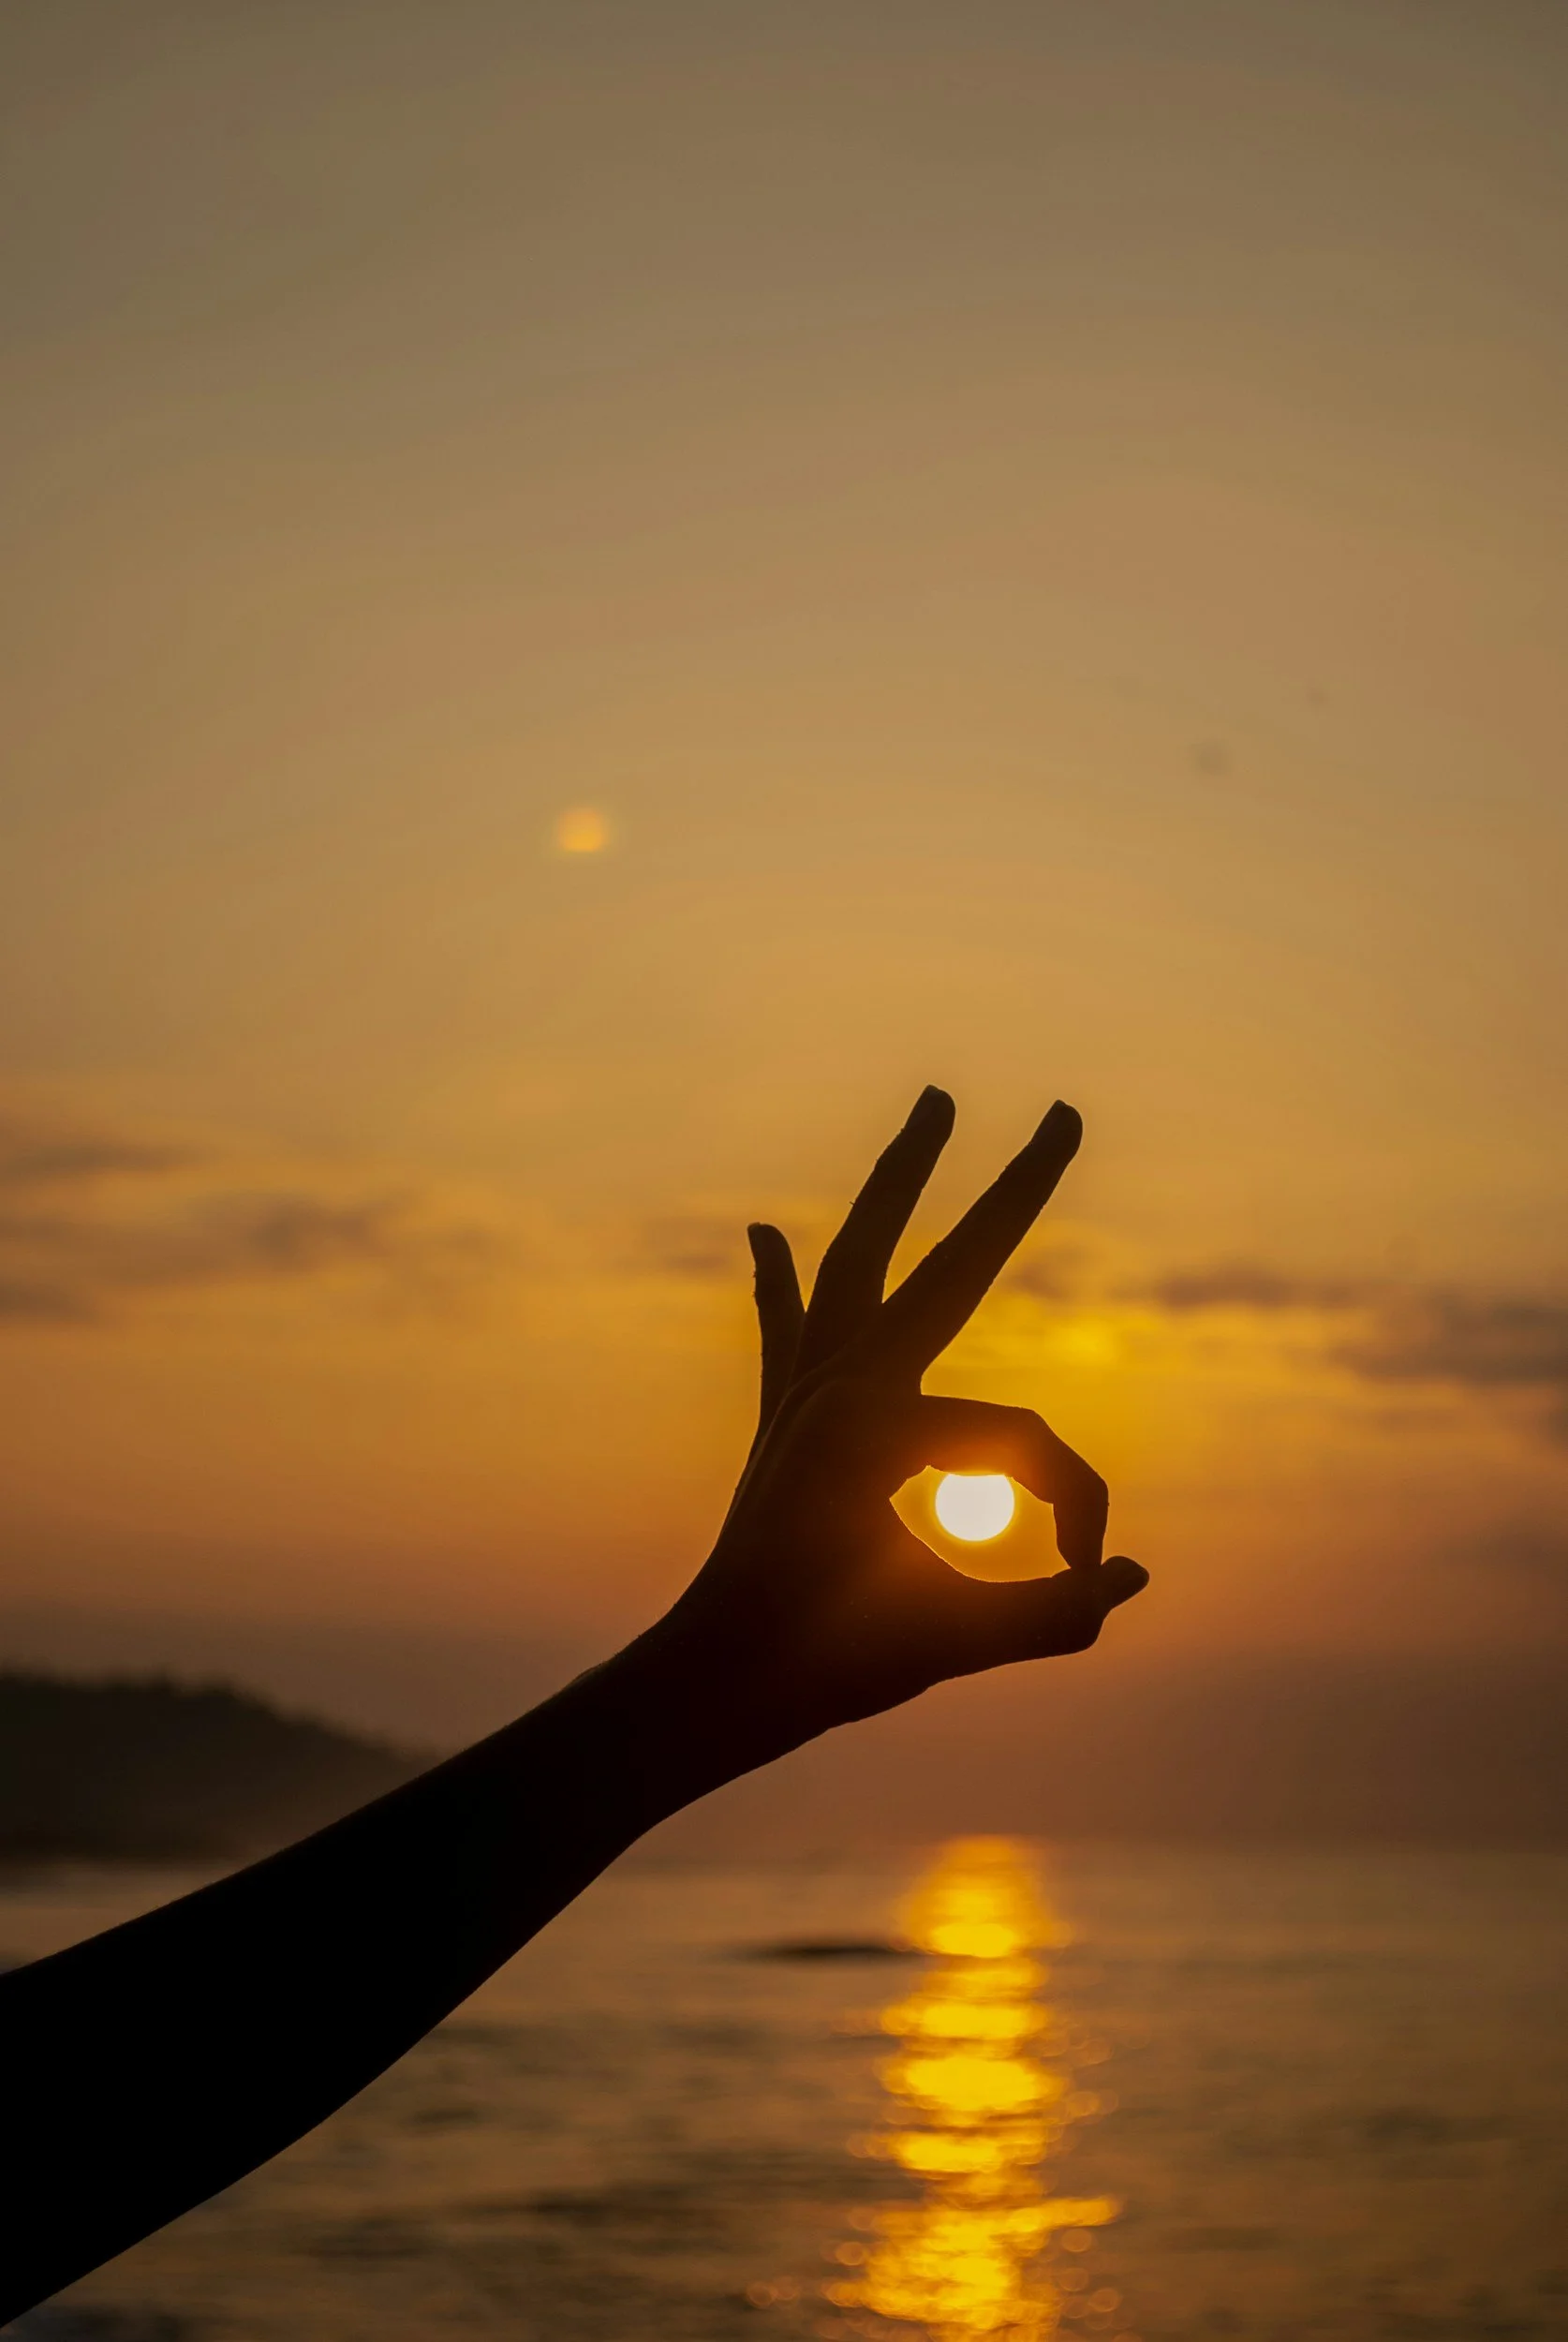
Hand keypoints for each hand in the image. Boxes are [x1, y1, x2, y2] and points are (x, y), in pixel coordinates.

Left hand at [662, 1088, 1147, 1748]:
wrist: (716, 1681)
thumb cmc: (832, 1667)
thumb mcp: (956, 1645)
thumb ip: (1054, 1615)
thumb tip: (1134, 1577)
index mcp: (879, 1427)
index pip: (1027, 1443)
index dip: (1075, 1513)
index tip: (1085, 1579)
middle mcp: (841, 1383)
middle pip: (952, 1263)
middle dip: (1014, 1188)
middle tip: (1063, 1110)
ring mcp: (807, 1389)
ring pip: (860, 1256)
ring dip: (900, 1181)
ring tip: (933, 1104)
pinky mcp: (786, 1416)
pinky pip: (786, 1329)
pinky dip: (780, 1282)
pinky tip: (765, 1233)